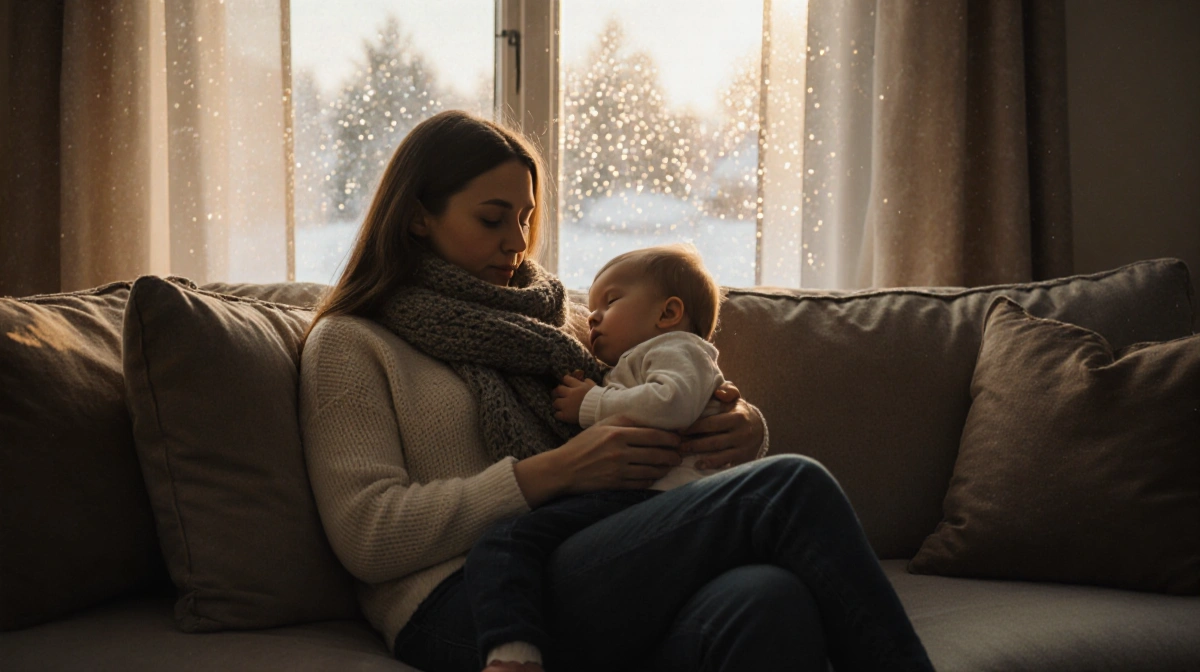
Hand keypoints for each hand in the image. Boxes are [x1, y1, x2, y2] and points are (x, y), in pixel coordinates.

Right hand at [513, 415, 681, 506]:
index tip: (678, 439)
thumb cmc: (583, 444)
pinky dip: (652, 479)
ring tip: (671, 465)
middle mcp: (620, 452)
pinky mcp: (616, 485)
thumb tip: (649, 420)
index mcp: (617, 434)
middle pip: (656, 454)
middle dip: (672, 455)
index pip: (653, 435)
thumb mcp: (601, 425)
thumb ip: (624, 420)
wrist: (563, 469)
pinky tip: (656, 475)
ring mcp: (618, 470)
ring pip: (652, 470)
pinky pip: (641, 483)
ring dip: (665, 468)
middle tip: (679, 454)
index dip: (670, 438)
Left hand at [552, 373, 596, 423]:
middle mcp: (570, 394)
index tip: (566, 384)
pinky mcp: (566, 415)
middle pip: (558, 390)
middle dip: (557, 392)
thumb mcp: (594, 386)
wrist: (600, 409)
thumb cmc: (599, 397)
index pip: (566, 379)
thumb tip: (584, 379)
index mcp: (577, 386)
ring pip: (555, 402)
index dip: (565, 381)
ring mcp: (566, 405)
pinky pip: (557, 415)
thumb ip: (588, 382)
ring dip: (557, 404)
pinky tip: (562, 415)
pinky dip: (559, 415)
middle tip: (558, 395)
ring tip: (560, 406)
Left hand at [680, 382, 764, 469]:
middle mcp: (742, 434)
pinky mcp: (744, 460)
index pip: (712, 424)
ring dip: (700, 457)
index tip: (679, 430)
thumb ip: (728, 391)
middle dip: (693, 444)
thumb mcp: (736, 398)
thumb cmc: (739, 412)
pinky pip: (727, 465)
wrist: (759, 429)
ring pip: (719, 456)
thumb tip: (718, 393)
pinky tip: (700, 466)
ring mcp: (743, 449)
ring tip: (683, 455)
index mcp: (738, 417)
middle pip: (713, 442)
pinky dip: (713, 466)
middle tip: (677, 445)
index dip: (694, 428)